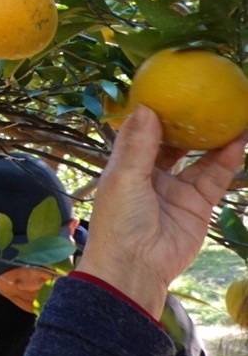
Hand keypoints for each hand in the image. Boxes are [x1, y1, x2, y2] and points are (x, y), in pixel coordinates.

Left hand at [76, 105, 247, 317]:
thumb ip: (138, 145)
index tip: (170, 89)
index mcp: (127, 166)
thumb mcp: (125, 177)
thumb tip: (146, 107)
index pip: (143, 133)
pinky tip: (239, 139)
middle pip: (174, 142)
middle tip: (206, 96)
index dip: (156, 114)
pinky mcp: (198, 204)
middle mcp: (152, 174)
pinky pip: (216, 177)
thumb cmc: (119, 220)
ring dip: (214, 137)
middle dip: (189, 122)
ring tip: (231, 112)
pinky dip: (228, 158)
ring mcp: (177, 189)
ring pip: (200, 157)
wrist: (136, 265)